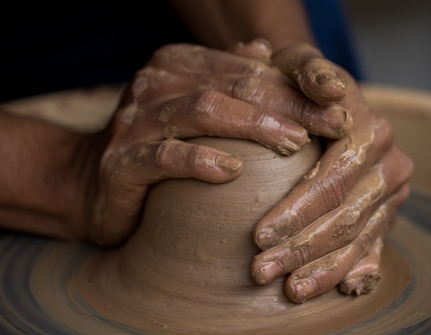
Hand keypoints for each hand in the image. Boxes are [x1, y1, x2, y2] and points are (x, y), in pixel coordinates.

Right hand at [84, 40, 351, 246]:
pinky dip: (199, 161)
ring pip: (202, 112)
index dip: (298, 88)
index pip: (247, 70)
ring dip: (254, 126)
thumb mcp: (194, 110)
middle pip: (232, 86)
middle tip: (333, 127)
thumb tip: (265, 52)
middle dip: (289, 105)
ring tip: (295, 145)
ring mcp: (134, 121)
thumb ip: (228, 81)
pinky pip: (164, 157)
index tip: (341, 110)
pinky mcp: (120, 162)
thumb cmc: (156, 148)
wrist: (90, 185)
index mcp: (177, 65)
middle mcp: (154, 83)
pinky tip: (231, 172)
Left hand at [251, 43, 413, 302]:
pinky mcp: (389, 214)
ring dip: (322, 269)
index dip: (296, 211)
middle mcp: (388, 162)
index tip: (257, 235)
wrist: (327, 101)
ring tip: (288, 290)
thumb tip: (322, 85)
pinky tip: (341, 291)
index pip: (330, 178)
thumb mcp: (295, 65)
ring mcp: (392, 192)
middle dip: (301, 248)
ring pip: (357, 238)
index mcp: (367, 129)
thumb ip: (306, 71)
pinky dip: (356, 271)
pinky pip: (375, 248)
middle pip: (344, 216)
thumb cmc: (298, 85)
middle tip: (259, 271)